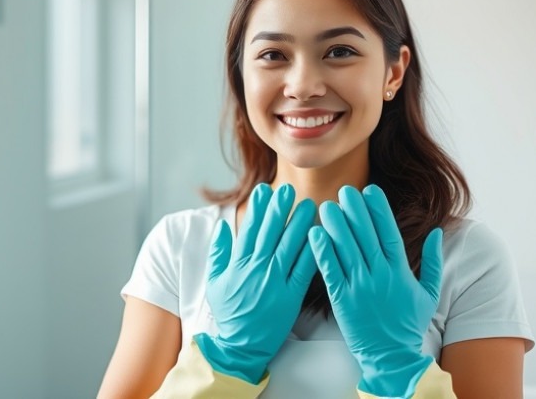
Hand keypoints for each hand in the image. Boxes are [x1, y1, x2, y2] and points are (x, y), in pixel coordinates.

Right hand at [194, 183, 317, 383]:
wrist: (240, 347)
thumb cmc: (229, 313)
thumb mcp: (215, 281)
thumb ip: (218, 252)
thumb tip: (222, 226)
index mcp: (238, 264)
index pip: (249, 229)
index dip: (257, 208)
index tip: (265, 190)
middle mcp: (257, 269)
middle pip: (270, 232)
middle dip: (280, 208)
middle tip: (290, 189)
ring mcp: (275, 282)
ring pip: (289, 246)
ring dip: (299, 224)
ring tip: (309, 205)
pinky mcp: (291, 296)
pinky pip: (304, 270)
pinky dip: (312, 252)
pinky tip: (320, 236)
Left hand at [308, 184, 442, 397]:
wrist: (392, 358)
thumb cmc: (408, 326)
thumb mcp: (429, 294)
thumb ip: (434, 262)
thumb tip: (438, 232)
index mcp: (400, 272)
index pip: (389, 233)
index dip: (379, 210)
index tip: (370, 190)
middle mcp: (380, 276)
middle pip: (366, 236)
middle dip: (355, 211)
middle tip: (344, 191)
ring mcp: (360, 287)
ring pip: (346, 249)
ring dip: (336, 226)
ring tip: (327, 206)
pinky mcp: (342, 300)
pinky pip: (331, 271)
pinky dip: (323, 251)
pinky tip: (315, 234)